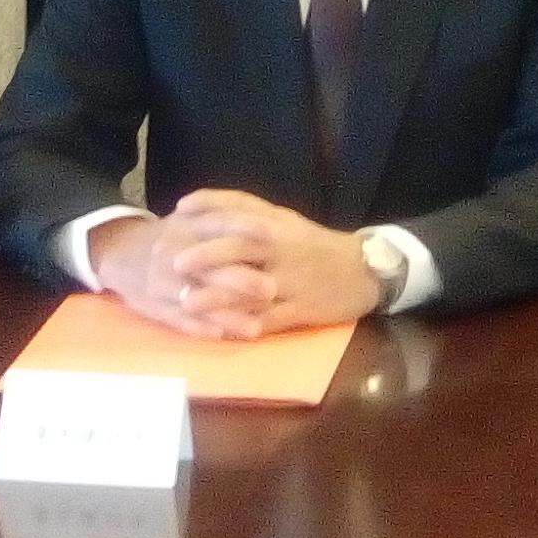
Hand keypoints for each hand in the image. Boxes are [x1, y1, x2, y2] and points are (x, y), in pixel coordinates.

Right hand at [89, 211, 263, 340]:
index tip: (275, 233)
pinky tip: (221, 335)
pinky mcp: (155, 306)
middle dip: (241, 279)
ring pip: (196, 300)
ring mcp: (162, 281)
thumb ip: (225, 215)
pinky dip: (198, 328)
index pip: (219, 222)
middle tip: (272, 288)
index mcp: (187, 225)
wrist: (122, 254)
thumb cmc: (173, 236)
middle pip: (210, 266)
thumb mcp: (191, 218)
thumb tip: (274, 219)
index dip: (246, 226)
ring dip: (225, 314)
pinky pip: (178, 320)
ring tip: (255, 327)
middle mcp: (174, 251)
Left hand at [165, 190, 384, 333]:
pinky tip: (220, 332)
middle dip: (208, 255)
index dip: (210, 205)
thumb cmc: (313, 244)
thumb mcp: (284, 220)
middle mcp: (283, 249)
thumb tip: (200, 206)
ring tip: (187, 302)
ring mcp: (291, 281)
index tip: (180, 208)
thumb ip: (247, 211)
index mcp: (278, 224)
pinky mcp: (300, 310)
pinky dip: (244, 326)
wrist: (362, 271)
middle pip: (243, 247)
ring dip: (218, 297)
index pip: (242, 207)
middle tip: (175, 261)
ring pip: (251, 289)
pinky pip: (269, 319)